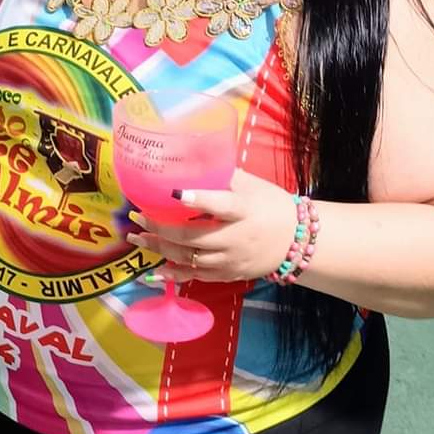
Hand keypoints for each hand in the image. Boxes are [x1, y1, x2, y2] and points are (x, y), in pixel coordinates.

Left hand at [127, 170, 298, 284]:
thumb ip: (224, 175)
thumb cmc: (271, 205)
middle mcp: (236, 238)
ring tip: (137, 238)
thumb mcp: (253, 185)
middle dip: (161, 228)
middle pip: (194, 237)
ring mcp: (231, 259)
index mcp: (244, 210)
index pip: (220, 205)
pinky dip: (173, 275)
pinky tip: (153, 272)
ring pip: (189, 258)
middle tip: (138, 217)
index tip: (174, 193)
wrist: (296, 240)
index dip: (198, 199)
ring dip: (160, 249)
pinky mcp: (228, 274)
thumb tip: (192, 155)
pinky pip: (196, 277)